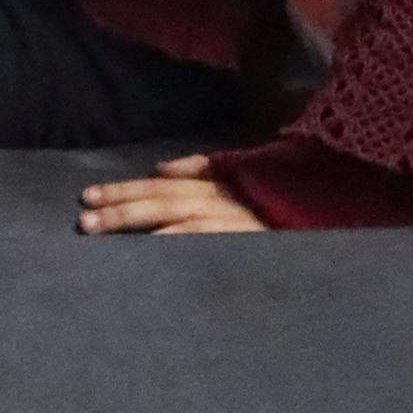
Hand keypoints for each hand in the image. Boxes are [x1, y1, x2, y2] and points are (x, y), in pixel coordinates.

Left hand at [78, 153, 267, 234]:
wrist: (330, 236)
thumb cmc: (283, 215)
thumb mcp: (245, 187)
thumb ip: (206, 173)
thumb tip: (162, 169)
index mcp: (222, 185)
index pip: (163, 185)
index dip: (125, 189)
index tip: (88, 196)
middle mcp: (226, 197)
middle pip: (163, 196)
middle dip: (120, 204)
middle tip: (83, 218)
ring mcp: (238, 217)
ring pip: (177, 213)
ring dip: (135, 219)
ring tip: (99, 227)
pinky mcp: (250, 239)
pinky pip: (207, 237)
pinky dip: (180, 238)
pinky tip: (152, 244)